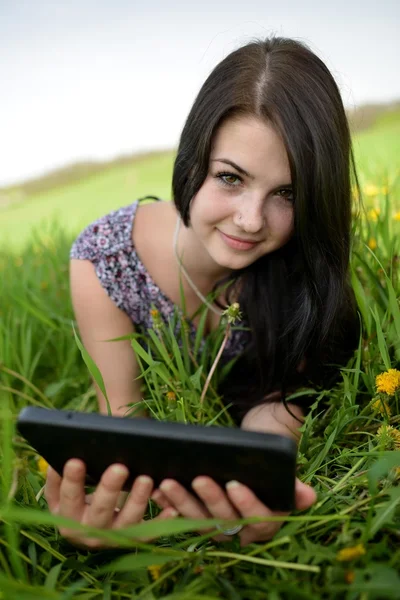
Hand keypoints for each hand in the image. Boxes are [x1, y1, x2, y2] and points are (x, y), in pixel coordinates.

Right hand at [45, 459, 177, 549]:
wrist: (88, 526)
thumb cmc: (78, 494)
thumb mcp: (65, 485)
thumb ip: (63, 471)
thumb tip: (64, 450)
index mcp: (66, 516)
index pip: (68, 497)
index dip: (72, 480)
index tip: (76, 461)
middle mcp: (87, 531)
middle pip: (99, 510)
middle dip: (109, 488)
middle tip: (120, 467)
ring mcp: (111, 538)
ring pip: (127, 522)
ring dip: (138, 501)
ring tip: (146, 479)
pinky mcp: (132, 540)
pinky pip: (149, 532)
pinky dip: (161, 522)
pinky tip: (172, 510)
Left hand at [151, 476, 315, 546]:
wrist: (250, 460)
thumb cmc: (267, 464)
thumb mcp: (280, 469)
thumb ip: (291, 485)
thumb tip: (309, 496)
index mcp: (266, 520)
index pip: (259, 519)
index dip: (247, 504)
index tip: (236, 484)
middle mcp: (240, 529)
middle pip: (224, 519)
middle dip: (210, 498)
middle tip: (198, 477)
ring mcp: (214, 525)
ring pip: (197, 519)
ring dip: (181, 501)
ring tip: (167, 482)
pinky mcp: (194, 518)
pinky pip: (177, 515)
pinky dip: (165, 503)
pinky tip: (154, 488)